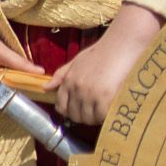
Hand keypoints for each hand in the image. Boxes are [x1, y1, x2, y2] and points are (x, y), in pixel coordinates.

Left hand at [46, 5, 160, 127]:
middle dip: (83, 117)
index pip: (61, 106)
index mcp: (68, 80)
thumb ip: (61, 75)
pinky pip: (101, 116)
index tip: (79, 111)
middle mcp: (76, 88)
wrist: (119, 47)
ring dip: (95, 119)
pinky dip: (106, 118)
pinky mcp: (105, 97)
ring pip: (88, 118)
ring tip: (103, 112)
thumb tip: (46, 88)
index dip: (70, 112)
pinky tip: (111, 111)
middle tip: (94, 113)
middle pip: (74, 115)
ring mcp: (89, 94)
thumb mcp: (76, 62)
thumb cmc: (100, 53)